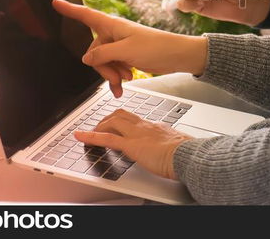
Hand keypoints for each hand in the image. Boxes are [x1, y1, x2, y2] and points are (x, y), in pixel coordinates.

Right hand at [51, 0, 207, 96]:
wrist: (177, 56)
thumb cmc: (156, 48)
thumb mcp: (125, 52)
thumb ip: (102, 54)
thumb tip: (86, 59)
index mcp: (112, 26)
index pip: (86, 16)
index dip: (69, 9)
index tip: (55, 2)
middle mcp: (114, 34)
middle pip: (94, 51)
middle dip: (103, 66)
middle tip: (120, 76)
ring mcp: (120, 46)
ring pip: (103, 62)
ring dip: (111, 74)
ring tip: (126, 79)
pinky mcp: (127, 56)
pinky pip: (113, 68)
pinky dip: (116, 79)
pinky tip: (120, 90)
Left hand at [74, 109, 192, 179]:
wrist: (189, 155)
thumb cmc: (187, 152)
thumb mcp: (178, 145)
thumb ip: (171, 145)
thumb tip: (174, 150)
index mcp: (156, 127)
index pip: (135, 120)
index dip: (123, 121)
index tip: (118, 125)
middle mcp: (145, 127)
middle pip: (121, 115)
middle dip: (108, 119)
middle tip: (99, 126)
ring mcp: (137, 134)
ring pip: (113, 122)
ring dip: (99, 126)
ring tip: (89, 132)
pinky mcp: (131, 145)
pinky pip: (107, 138)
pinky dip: (91, 136)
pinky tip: (81, 137)